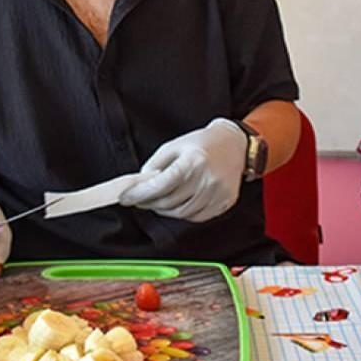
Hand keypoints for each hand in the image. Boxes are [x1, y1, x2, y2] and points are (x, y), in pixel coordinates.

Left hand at [118, 118, 245, 221]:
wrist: (234, 145)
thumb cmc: (201, 144)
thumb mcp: (173, 147)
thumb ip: (154, 165)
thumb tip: (139, 184)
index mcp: (193, 162)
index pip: (160, 186)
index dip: (139, 194)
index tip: (125, 197)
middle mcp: (207, 179)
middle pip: (169, 202)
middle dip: (148, 203)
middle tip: (137, 199)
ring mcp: (218, 193)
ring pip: (182, 213)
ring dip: (163, 210)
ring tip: (155, 201)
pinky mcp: (225, 202)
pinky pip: (197, 217)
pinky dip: (182, 213)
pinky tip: (175, 204)